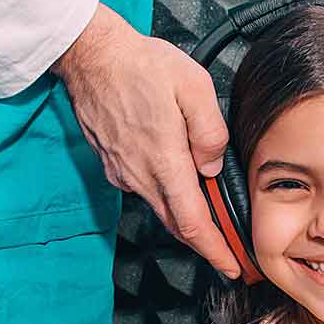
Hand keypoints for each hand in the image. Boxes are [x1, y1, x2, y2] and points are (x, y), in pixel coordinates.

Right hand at [51, 3, 240, 277]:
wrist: (91, 55)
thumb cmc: (143, 66)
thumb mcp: (194, 87)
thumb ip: (210, 132)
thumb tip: (212, 168)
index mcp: (165, 162)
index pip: (194, 224)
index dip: (215, 250)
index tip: (232, 267)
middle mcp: (141, 176)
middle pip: (178, 225)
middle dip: (206, 245)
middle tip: (230, 256)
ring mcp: (124, 173)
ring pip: (162, 210)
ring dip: (188, 222)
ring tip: (213, 226)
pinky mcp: (113, 166)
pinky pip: (146, 191)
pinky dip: (168, 199)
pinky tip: (181, 189)